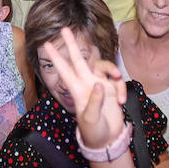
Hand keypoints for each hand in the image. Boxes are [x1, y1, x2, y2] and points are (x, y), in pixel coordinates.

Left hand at [38, 27, 126, 150]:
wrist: (107, 139)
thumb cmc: (93, 131)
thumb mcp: (90, 119)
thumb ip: (94, 101)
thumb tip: (99, 84)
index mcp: (77, 90)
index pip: (64, 70)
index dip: (56, 58)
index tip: (46, 44)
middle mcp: (87, 83)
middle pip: (79, 59)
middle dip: (72, 44)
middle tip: (65, 29)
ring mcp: (100, 85)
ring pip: (104, 66)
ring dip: (113, 71)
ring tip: (119, 84)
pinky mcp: (112, 89)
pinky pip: (118, 81)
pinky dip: (122, 89)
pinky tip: (121, 102)